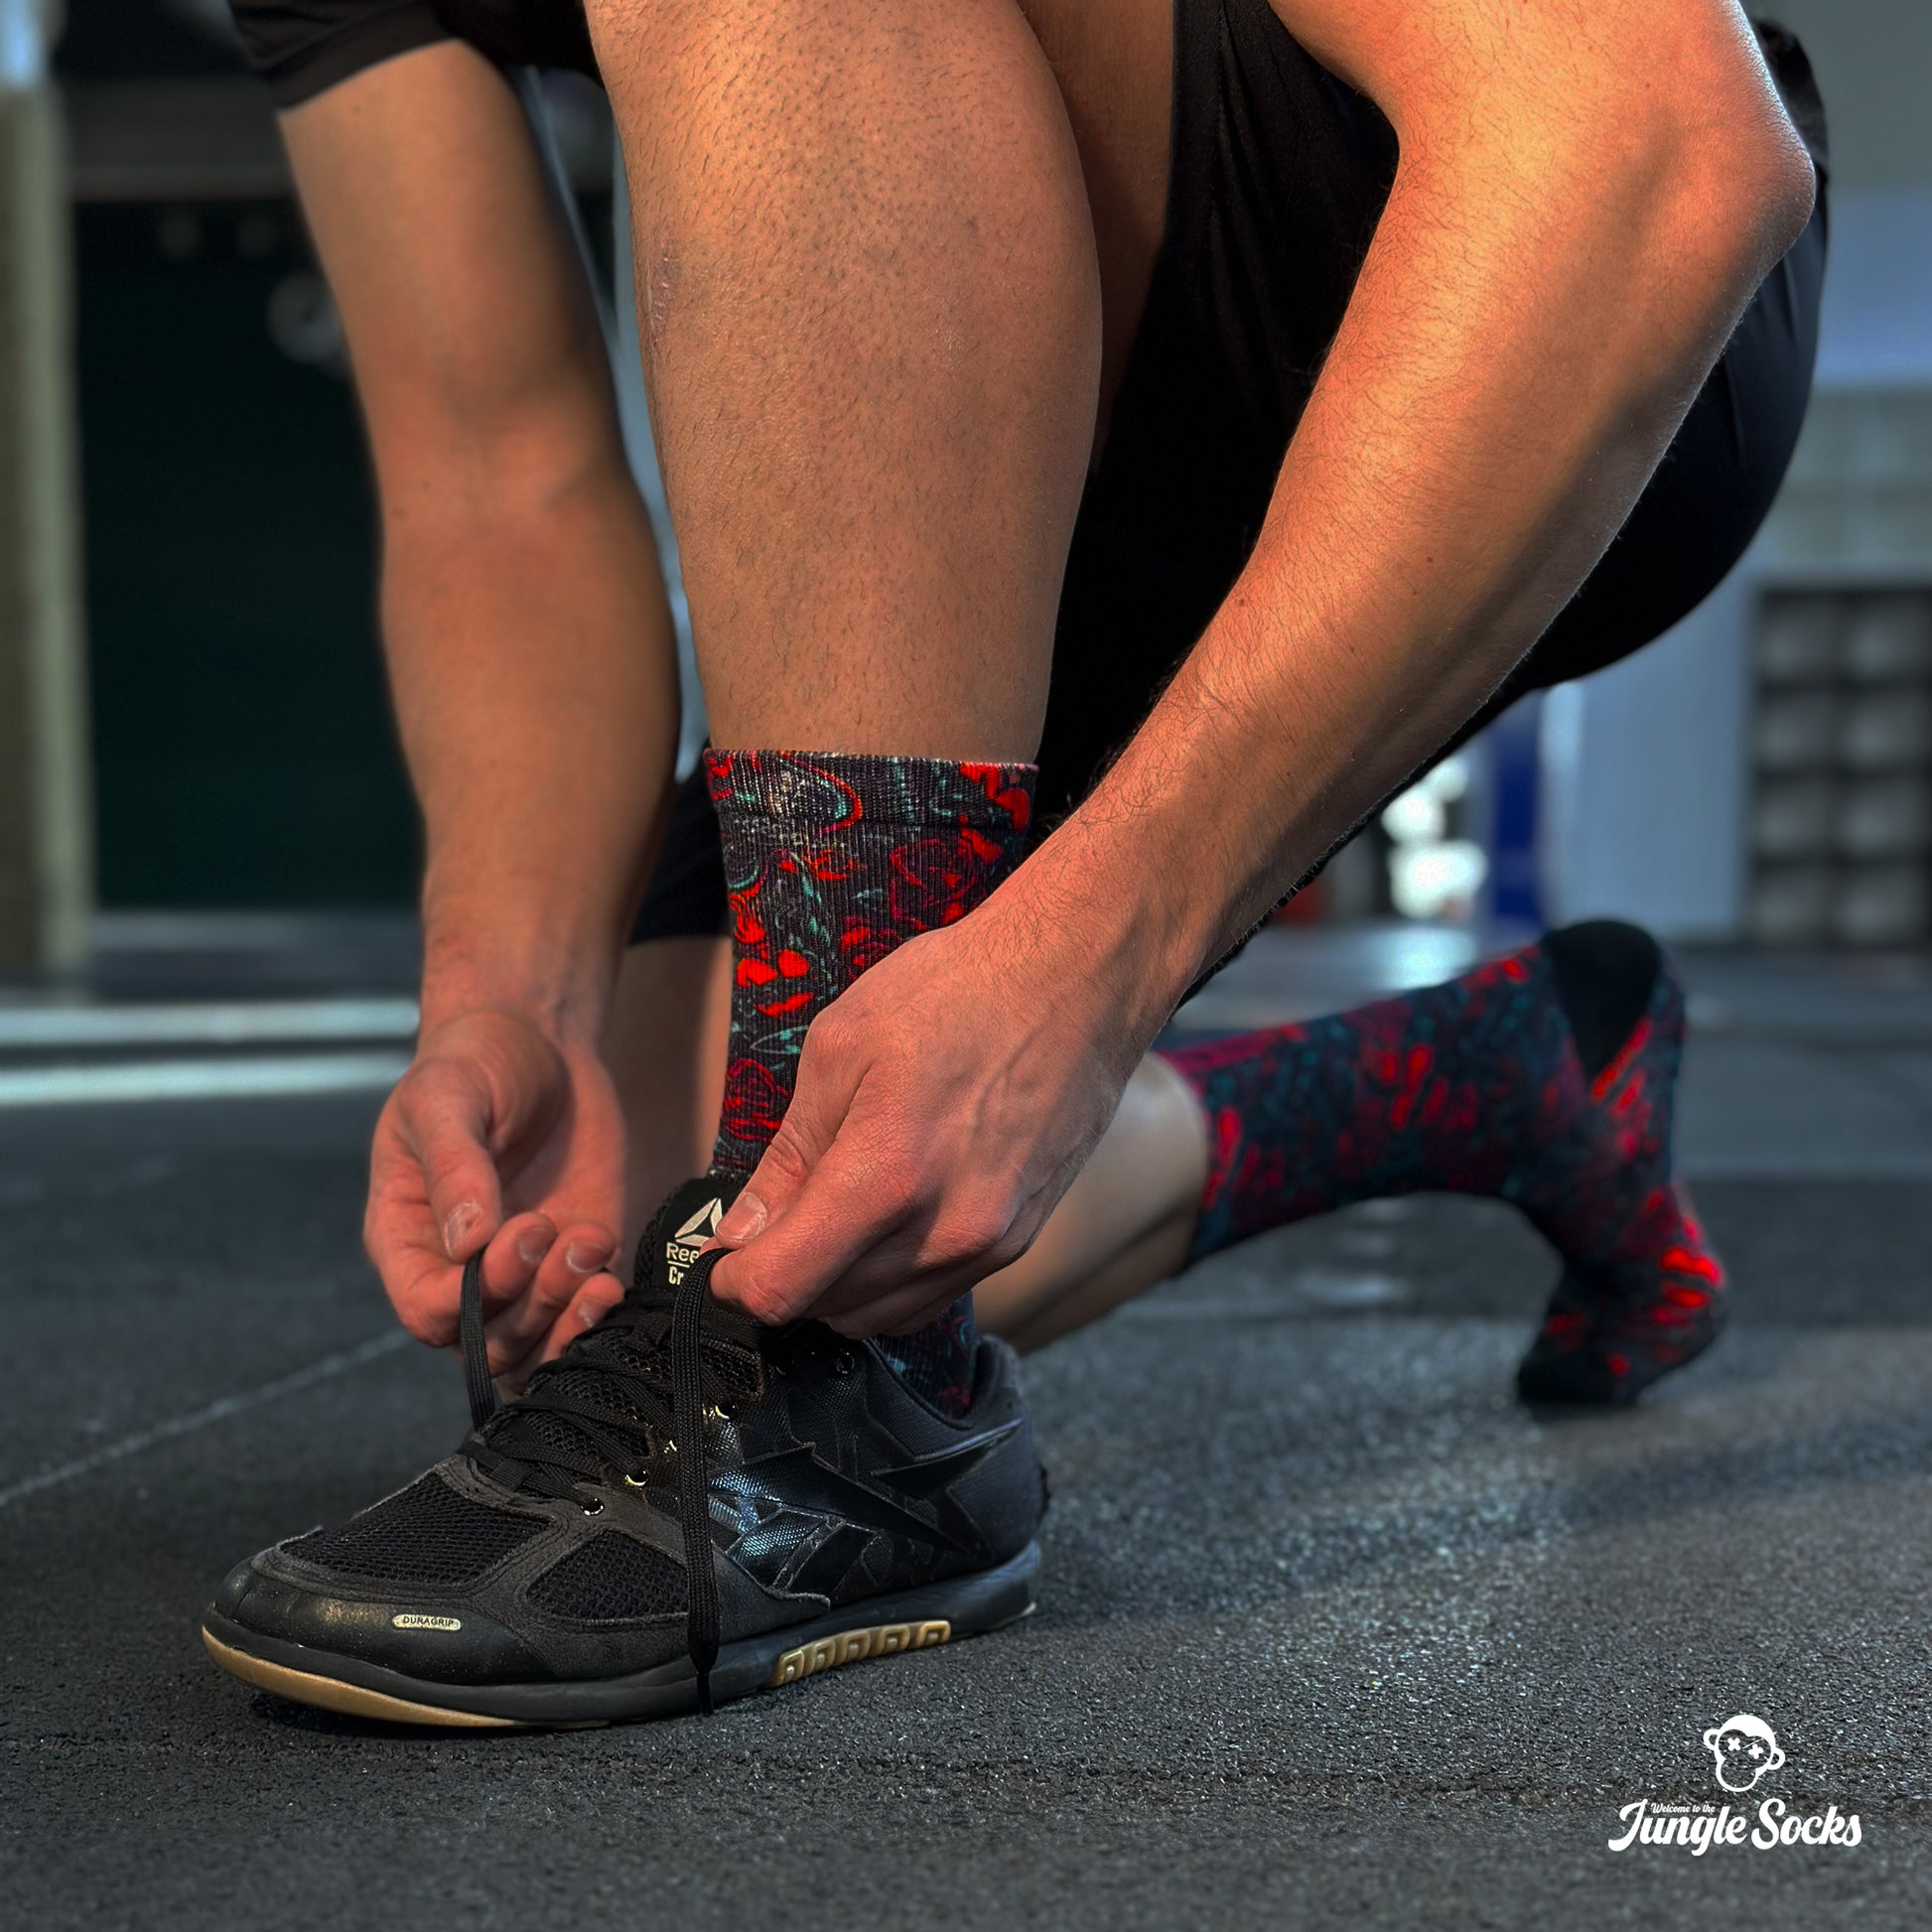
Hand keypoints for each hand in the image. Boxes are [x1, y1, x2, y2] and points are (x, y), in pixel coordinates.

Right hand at [365, 1007, 627, 1384]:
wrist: (538, 1040)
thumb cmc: (473, 1063)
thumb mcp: (446, 1098)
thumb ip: (455, 1167)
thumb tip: (467, 1242)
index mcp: (407, 1238)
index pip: (426, 1310)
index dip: (469, 1300)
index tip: (512, 1237)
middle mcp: (459, 1271)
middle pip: (486, 1342)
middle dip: (525, 1301)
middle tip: (549, 1229)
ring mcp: (522, 1273)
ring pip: (535, 1347)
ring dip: (565, 1314)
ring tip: (588, 1243)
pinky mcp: (574, 1263)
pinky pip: (581, 1320)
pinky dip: (597, 1309)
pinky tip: (608, 1263)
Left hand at [705, 896, 1144, 1336]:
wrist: (1079, 976)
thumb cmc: (959, 990)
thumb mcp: (841, 1048)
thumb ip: (789, 1155)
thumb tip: (742, 1232)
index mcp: (888, 1173)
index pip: (784, 1288)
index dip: (733, 1283)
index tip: (720, 1259)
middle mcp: (946, 1228)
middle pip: (829, 1310)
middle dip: (784, 1279)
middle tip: (771, 1223)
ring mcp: (991, 1243)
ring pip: (880, 1316)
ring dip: (837, 1287)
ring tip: (829, 1215)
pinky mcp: (1019, 1241)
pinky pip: (930, 1296)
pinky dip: (890, 1279)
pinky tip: (884, 1219)